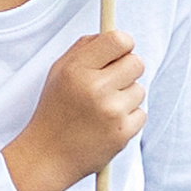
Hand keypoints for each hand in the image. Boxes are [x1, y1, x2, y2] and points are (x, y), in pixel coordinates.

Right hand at [7, 29, 146, 190]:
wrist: (48, 155)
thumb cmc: (54, 111)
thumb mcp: (58, 73)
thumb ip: (83, 50)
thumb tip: (111, 35)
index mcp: (76, 69)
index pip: (118, 40)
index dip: (122, 44)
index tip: (118, 51)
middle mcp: (95, 88)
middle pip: (137, 62)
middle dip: (127, 69)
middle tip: (111, 81)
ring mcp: (111, 111)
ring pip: (140, 89)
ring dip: (127, 96)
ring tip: (104, 107)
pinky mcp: (124, 132)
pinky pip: (142, 113)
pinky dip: (129, 117)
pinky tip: (108, 123)